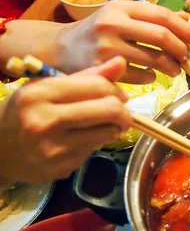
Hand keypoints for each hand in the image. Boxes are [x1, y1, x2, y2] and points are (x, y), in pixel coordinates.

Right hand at [0, 57, 131, 181]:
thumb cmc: (25, 110)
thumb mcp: (48, 85)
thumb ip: (87, 76)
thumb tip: (121, 62)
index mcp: (41, 93)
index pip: (98, 86)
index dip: (116, 89)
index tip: (118, 95)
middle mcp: (46, 121)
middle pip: (110, 110)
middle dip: (123, 111)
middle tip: (120, 113)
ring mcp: (54, 148)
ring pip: (108, 132)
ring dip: (113, 128)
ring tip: (100, 125)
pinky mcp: (62, 168)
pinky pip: (95, 150)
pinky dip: (96, 143)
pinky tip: (80, 140)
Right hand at [56, 0, 189, 83]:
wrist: (59, 49)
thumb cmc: (97, 31)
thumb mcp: (121, 16)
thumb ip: (152, 17)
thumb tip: (187, 18)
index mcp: (121, 7)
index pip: (163, 16)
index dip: (187, 29)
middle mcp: (114, 23)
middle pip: (162, 37)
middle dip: (182, 50)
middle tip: (188, 59)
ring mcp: (107, 46)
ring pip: (154, 59)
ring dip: (171, 67)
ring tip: (174, 70)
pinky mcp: (104, 68)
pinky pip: (142, 76)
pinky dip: (151, 77)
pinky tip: (150, 75)